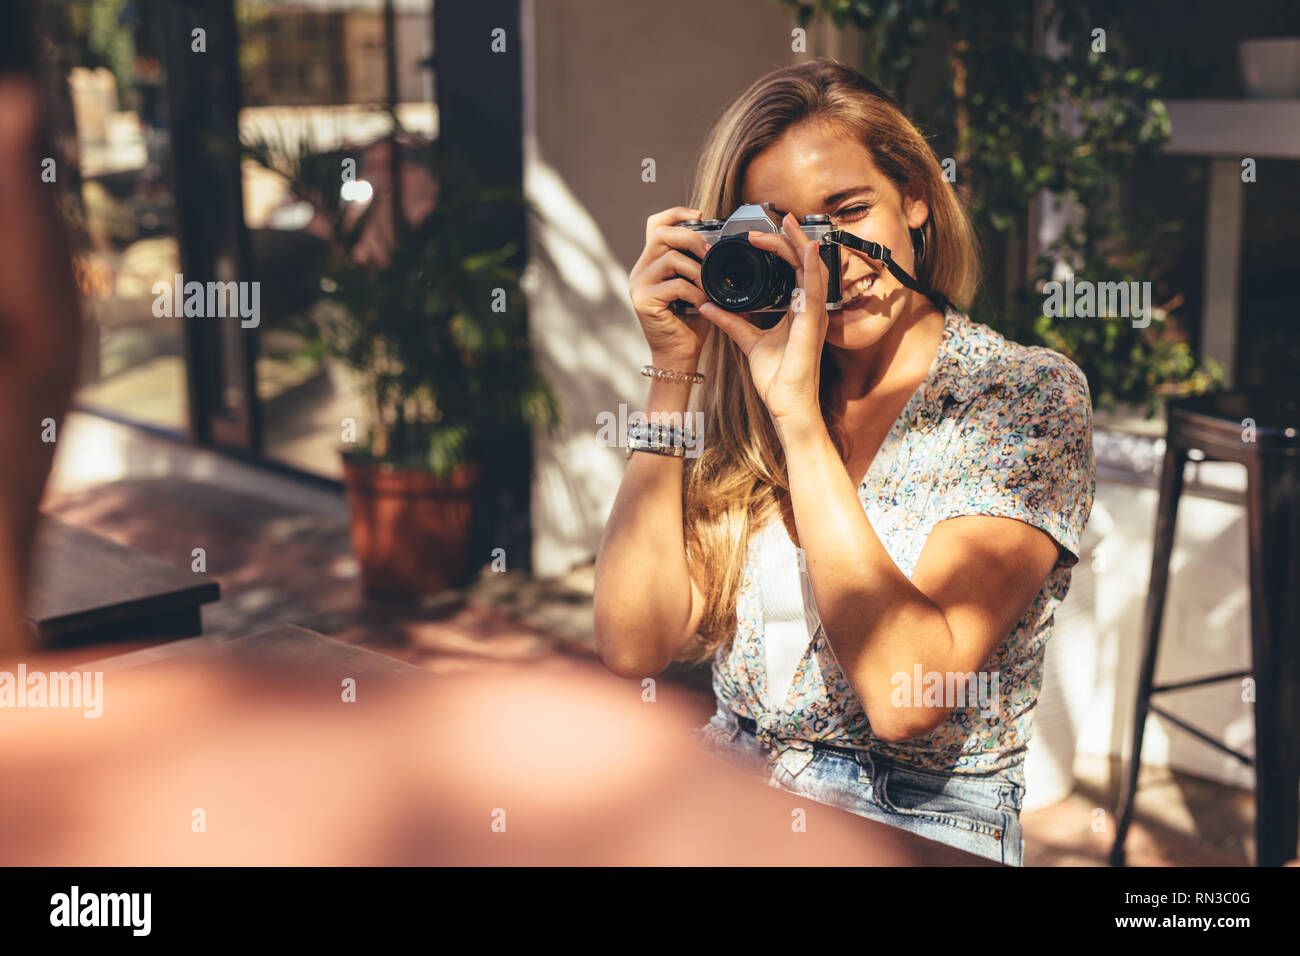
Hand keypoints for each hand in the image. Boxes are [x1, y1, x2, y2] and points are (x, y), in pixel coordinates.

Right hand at [627, 206, 713, 367]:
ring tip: (709, 286)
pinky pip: (675, 285)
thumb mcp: (696, 286)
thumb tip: (721, 244)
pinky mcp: (643, 301)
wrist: (680, 355)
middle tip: (711, 254)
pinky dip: (695, 292)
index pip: (656, 225)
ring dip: (697, 270)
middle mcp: (640, 270)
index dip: (676, 213)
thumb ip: (698, 264)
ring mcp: (639, 285)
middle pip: (662, 234)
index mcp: (652, 263)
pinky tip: (702, 304)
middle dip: (692, 239)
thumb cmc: (691, 322)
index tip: (699, 215)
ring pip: (670, 258)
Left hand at [696, 213, 828, 434]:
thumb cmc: (777, 379)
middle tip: (777, 217)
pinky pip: (814, 290)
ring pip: (812, 269)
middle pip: (805, 263)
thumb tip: (707, 304)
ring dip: (800, 243)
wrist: (786, 404)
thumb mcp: (749, 341)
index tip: (760, 235)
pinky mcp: (813, 324)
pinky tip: (807, 248)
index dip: (782, 248)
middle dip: (791, 238)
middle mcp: (810, 308)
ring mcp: (814, 314)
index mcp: (798, 310)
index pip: (794, 270)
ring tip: (789, 221)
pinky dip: (812, 267)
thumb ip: (731, 321)